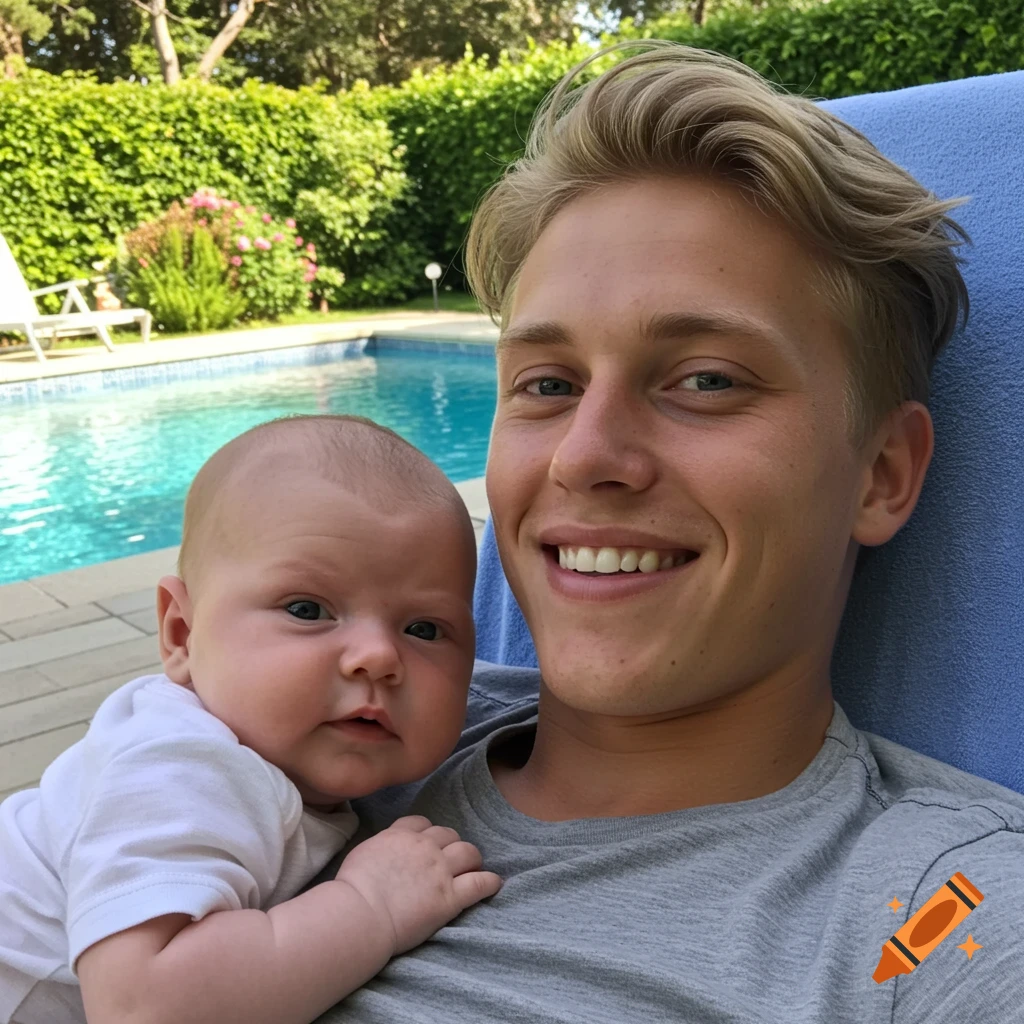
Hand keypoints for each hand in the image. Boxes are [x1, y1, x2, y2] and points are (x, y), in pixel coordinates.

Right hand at [334, 816, 501, 954]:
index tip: (429, 844)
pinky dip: (489, 882)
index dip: (428, 833)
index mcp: (400, 834)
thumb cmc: (352, 889)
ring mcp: (440, 871)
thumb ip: (381, 846)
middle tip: (450, 861)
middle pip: (449, 835)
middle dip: (451, 846)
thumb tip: (385, 852)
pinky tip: (494, 884)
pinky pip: (480, 883)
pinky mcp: (450, 897)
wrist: (360, 913)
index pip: (423, 823)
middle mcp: (424, 847)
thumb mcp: (363, 852)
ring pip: (469, 853)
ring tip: (473, 870)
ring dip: (472, 860)